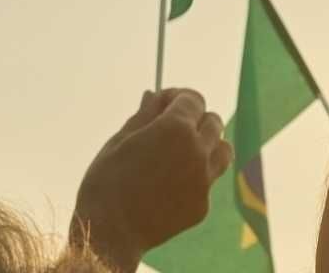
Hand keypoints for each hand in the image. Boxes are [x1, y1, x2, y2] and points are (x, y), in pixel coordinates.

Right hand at [71, 89, 229, 268]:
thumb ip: (144, 116)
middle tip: (169, 128)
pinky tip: (171, 183)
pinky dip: (196, 175)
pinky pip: (209, 180)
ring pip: (222, 150)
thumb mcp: (119, 141)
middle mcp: (197, 151)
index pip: (193, 99)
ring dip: (208, 143)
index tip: (161, 104)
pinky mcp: (202, 205)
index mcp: (175, 128)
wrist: (110, 233)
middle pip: (213, 122)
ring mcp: (203, 180)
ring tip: (183, 151)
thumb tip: (155, 95)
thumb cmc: (106, 183)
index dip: (177, 97)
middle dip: (194, 118)